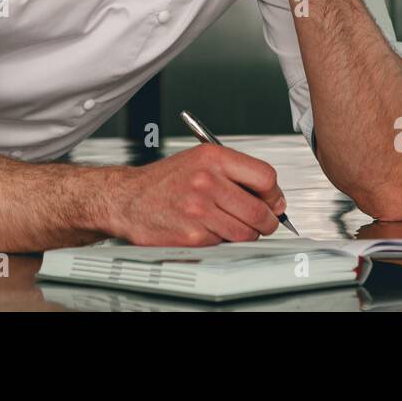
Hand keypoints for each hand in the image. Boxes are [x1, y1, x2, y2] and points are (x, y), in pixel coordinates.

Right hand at [107, 144, 285, 245]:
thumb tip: (271, 197)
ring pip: (246, 232)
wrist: (127, 199)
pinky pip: (225, 244)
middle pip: (259, 210)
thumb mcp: (199, 161)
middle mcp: (207, 181)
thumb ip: (235, 173)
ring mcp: (200, 209)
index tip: (273, 202)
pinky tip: (208, 230)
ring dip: (246, 234)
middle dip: (267, 221)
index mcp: (212, 157)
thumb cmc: (164, 181)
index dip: (274, 194)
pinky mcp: (193, 235)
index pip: (265, 177)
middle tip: (262, 222)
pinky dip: (222, 241)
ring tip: (232, 225)